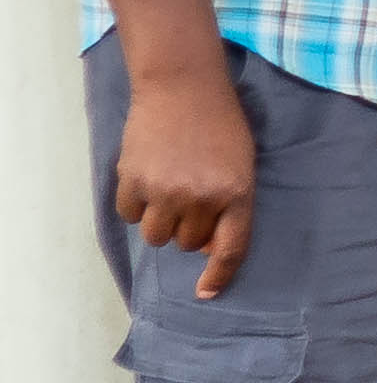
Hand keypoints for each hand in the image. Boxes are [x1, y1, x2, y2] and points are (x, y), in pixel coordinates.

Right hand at [113, 54, 258, 299]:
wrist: (183, 88)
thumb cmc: (220, 126)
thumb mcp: (241, 165)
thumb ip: (229, 206)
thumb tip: (203, 249)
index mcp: (237, 193)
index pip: (229, 249)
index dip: (217, 276)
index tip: (206, 294)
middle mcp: (201, 197)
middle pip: (186, 243)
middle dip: (187, 228)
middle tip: (188, 195)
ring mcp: (165, 190)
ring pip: (156, 236)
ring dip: (160, 220)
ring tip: (167, 187)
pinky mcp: (133, 180)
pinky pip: (130, 215)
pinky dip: (136, 203)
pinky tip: (146, 176)